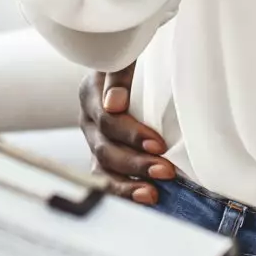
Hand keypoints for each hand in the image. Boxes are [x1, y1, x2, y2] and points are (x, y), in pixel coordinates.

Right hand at [79, 65, 174, 204]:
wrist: (134, 66)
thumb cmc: (137, 56)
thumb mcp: (129, 56)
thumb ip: (120, 73)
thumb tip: (114, 104)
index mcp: (91, 92)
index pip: (107, 120)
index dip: (131, 135)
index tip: (159, 145)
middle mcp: (88, 119)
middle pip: (104, 148)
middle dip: (136, 163)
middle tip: (166, 171)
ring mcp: (93, 140)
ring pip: (102, 169)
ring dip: (128, 184)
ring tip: (153, 195)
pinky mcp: (102, 156)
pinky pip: (107, 179)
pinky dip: (125, 191)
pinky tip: (146, 199)